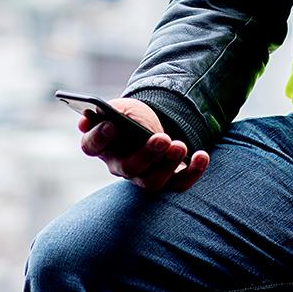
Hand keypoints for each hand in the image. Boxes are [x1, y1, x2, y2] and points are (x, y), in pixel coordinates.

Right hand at [78, 97, 209, 192]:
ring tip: (180, 145)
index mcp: (102, 146)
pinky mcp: (166, 181)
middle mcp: (119, 166)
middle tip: (162, 138)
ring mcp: (142, 177)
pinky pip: (178, 184)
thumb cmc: (131, 116)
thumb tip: (90, 116)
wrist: (151, 124)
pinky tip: (201, 155)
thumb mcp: (121, 107)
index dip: (100, 137)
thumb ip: (109, 111)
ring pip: (152, 182)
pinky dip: (192, 172)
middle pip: (128, 168)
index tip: (112, 124)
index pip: (92, 146)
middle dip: (147, 154)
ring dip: (168, 164)